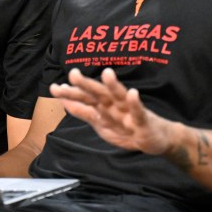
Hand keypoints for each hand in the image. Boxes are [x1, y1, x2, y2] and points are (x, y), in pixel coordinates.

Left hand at [49, 68, 170, 155]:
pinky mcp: (142, 121)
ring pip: (119, 98)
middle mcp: (114, 105)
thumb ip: (83, 111)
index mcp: (103, 107)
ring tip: (107, 73)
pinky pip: (138, 112)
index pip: (84, 99)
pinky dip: (135, 103)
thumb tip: (63, 100)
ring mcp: (128, 112)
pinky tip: (132, 93)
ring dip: (113, 86)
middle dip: (86, 85)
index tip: (54, 88)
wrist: (157, 138)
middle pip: (98, 94)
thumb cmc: (126, 126)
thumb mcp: (101, 123)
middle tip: (73, 74)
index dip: (70, 94)